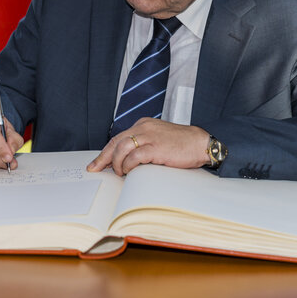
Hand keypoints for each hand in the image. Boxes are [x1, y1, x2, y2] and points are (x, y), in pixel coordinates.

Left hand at [87, 118, 209, 175]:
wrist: (201, 143)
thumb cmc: (181, 144)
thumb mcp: (158, 139)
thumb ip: (143, 145)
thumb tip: (126, 161)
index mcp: (143, 125)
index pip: (118, 138)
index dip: (106, 152)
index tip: (97, 163)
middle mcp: (143, 128)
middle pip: (115, 142)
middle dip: (103, 158)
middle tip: (95, 169)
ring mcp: (149, 136)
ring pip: (122, 148)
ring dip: (117, 163)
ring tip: (119, 172)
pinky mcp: (156, 147)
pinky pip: (135, 156)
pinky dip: (129, 165)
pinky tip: (130, 171)